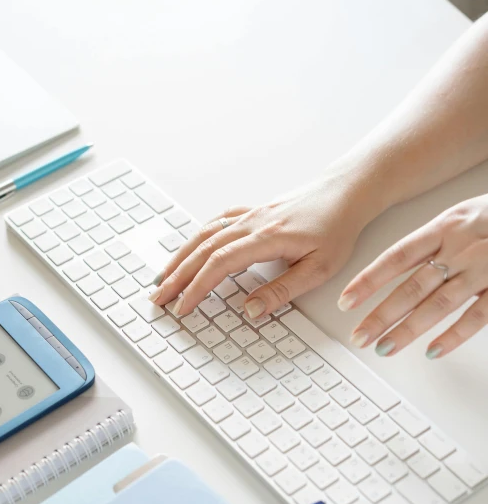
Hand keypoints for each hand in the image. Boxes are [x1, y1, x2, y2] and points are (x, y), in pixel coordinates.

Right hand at [148, 177, 370, 318]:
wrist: (345, 194)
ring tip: (163, 277)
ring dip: (181, 256)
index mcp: (266, 238)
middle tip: (158, 297)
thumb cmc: (336, 228)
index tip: (183, 307)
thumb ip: (283, 290)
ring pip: (204, 235)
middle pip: (203, 250)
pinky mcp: (252, 212)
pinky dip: (196, 238)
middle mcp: (251, 223)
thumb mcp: (319, 268)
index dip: (197, 287)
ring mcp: (249, 215)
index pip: (220, 264)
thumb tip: (250, 310)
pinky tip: (189, 248)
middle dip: (177, 276)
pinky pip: (215, 224)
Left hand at [339, 195, 487, 358]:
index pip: (396, 257)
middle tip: (358, 336)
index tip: (345, 300)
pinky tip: (433, 351)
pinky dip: (454, 336)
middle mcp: (461, 248)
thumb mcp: (462, 214)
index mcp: (444, 227)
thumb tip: (395, 266)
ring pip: (439, 305)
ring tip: (384, 347)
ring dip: (408, 329)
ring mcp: (484, 269)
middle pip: (412, 287)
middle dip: (381, 314)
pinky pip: (478, 316)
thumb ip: (434, 239)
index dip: (368, 280)